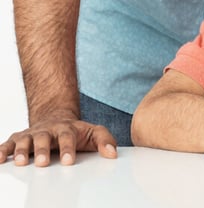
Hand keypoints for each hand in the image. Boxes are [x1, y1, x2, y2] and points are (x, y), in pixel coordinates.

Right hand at [0, 115, 116, 166]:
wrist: (56, 118)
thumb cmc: (75, 131)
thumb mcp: (92, 132)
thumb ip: (104, 140)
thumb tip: (113, 154)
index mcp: (66, 129)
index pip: (68, 137)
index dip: (68, 149)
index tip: (69, 161)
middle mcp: (48, 131)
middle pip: (44, 139)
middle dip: (43, 151)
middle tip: (43, 163)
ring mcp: (32, 134)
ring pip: (25, 141)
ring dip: (22, 151)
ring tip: (22, 162)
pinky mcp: (18, 139)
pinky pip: (8, 144)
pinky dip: (3, 150)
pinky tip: (0, 158)